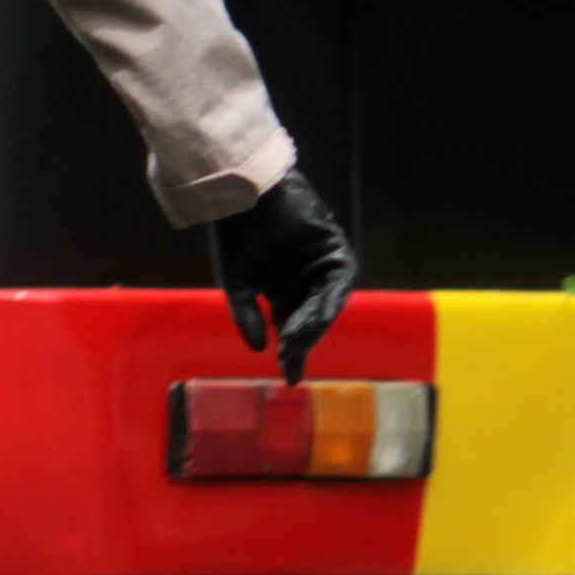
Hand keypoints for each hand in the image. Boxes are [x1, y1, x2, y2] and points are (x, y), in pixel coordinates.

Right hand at [210, 171, 354, 382]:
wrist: (242, 196)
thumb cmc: (234, 235)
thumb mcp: (236, 283)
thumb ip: (246, 316)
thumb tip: (259, 349)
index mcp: (281, 290)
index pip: (290, 327)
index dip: (292, 354)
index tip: (289, 379)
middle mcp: (305, 281)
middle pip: (311, 319)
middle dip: (302, 340)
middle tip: (291, 357)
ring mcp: (322, 265)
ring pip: (326, 304)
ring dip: (315, 324)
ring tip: (298, 341)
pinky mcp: (335, 249)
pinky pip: (340, 281)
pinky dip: (330, 301)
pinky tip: (316, 318)